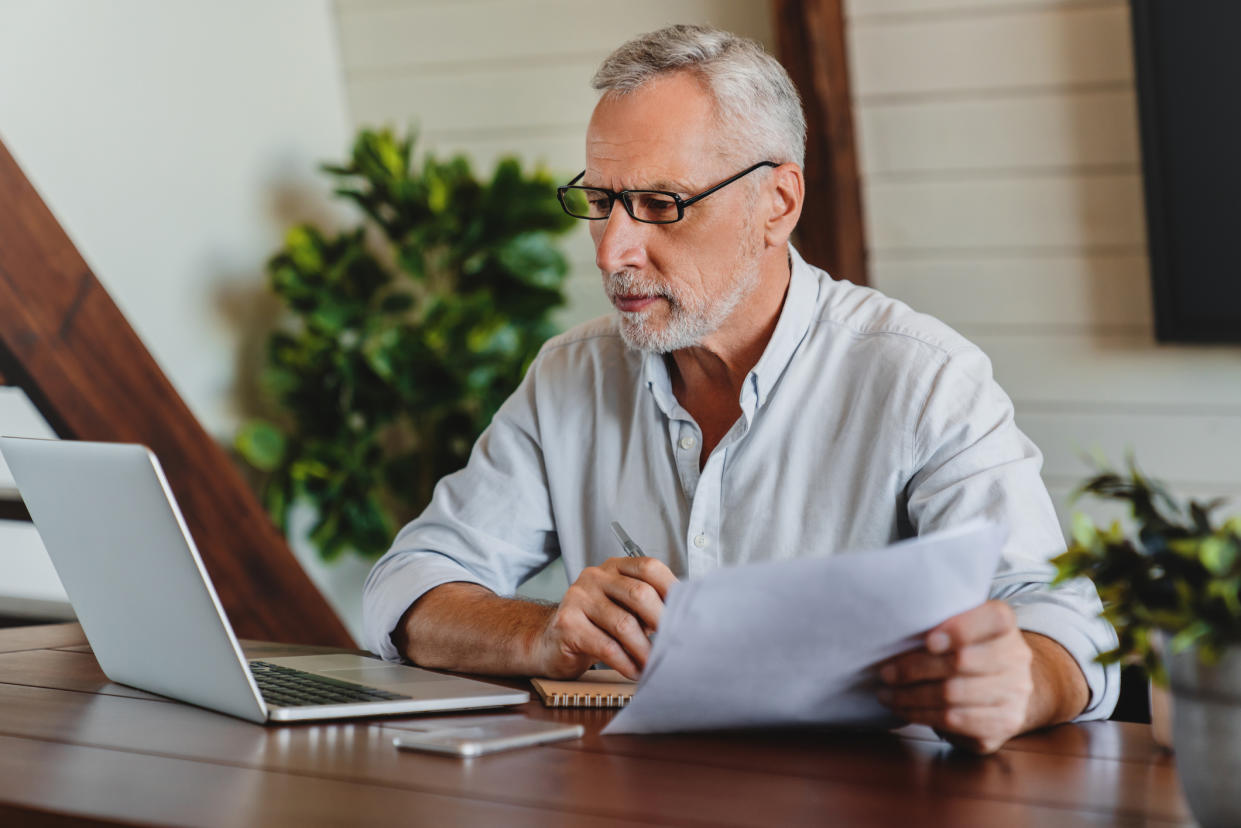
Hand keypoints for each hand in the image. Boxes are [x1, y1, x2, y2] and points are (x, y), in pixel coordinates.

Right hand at [532, 556, 676, 680]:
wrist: (550, 643)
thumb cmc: (595, 626)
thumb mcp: (623, 609)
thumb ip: (647, 607)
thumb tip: (683, 618)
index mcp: (614, 568)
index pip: (649, 567)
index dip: (670, 589)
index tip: (684, 612)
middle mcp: (595, 577)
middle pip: (639, 593)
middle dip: (661, 622)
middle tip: (673, 643)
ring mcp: (578, 597)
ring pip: (624, 624)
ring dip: (644, 650)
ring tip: (653, 664)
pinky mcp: (568, 623)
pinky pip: (606, 646)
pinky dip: (625, 663)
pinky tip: (633, 671)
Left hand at [877, 600, 1032, 753]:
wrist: (1006, 686)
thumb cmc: (969, 649)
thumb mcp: (961, 624)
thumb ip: (939, 620)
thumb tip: (895, 630)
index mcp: (1005, 625)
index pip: (994, 618)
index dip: (960, 629)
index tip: (928, 640)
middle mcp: (1016, 658)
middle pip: (961, 662)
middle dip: (915, 669)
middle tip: (885, 673)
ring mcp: (1014, 694)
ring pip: (953, 695)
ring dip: (911, 696)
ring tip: (886, 693)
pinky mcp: (1004, 724)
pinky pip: (955, 721)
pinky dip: (922, 715)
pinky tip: (903, 709)